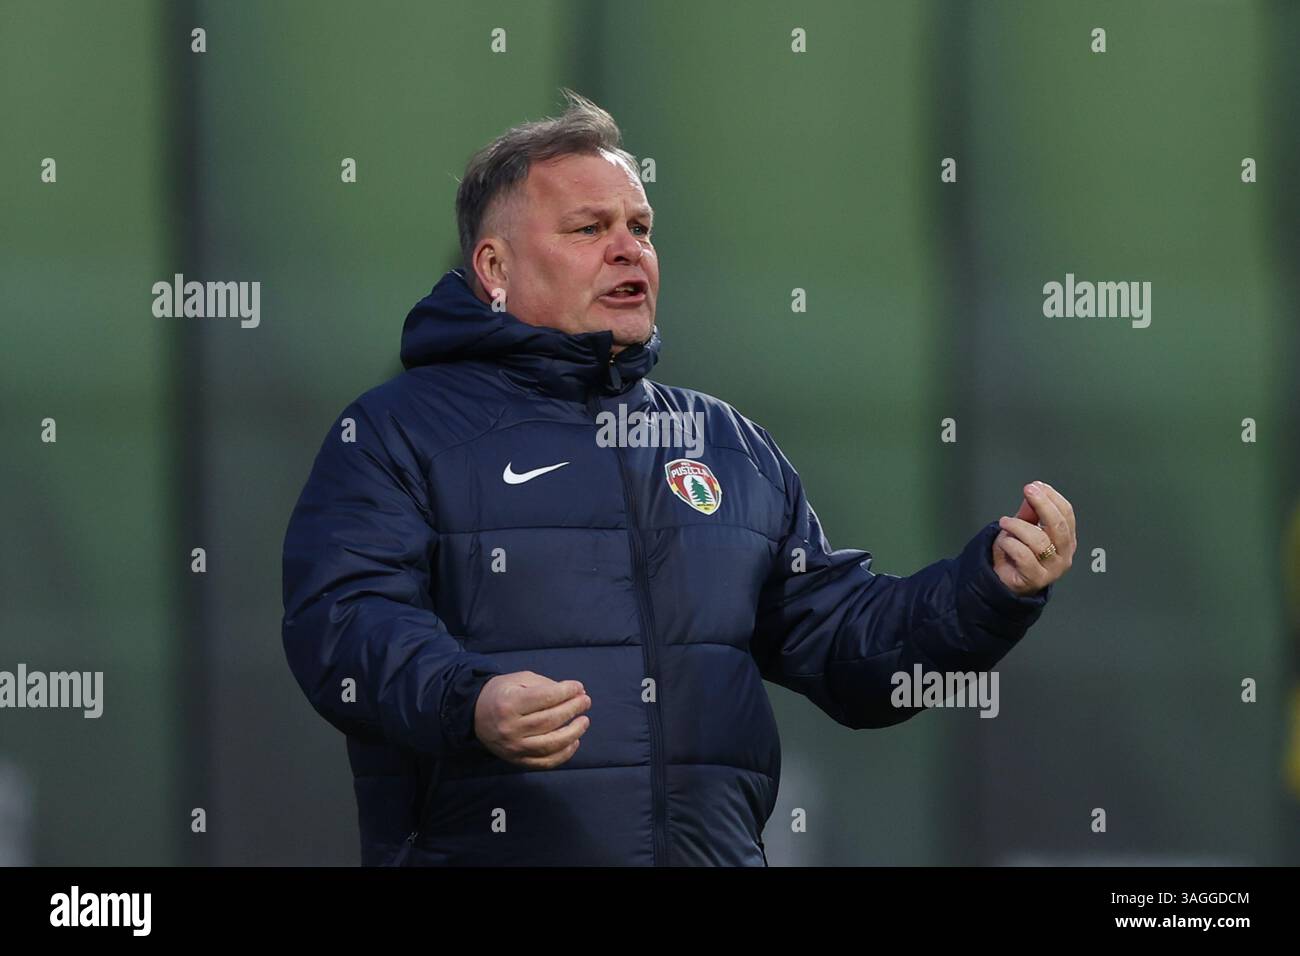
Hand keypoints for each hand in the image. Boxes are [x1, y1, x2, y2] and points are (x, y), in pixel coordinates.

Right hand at [473, 670, 591, 767]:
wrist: (475, 715)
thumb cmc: (502, 693)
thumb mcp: (520, 680)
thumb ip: (547, 685)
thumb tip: (576, 693)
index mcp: (509, 703)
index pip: (545, 698)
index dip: (566, 692)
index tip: (579, 687)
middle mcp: (510, 727)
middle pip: (549, 720)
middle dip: (572, 709)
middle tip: (585, 701)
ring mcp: (514, 747)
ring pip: (550, 744)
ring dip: (573, 733)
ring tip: (584, 721)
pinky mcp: (517, 761)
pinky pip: (545, 762)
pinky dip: (564, 754)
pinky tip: (574, 741)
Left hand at [991, 480, 1076, 595]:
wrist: (1006, 581)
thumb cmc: (1017, 554)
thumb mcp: (1024, 528)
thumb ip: (1030, 512)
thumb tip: (1034, 490)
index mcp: (1066, 538)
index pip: (1066, 514)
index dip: (1052, 497)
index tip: (1036, 486)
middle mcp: (1064, 554)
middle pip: (1058, 526)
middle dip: (1043, 505)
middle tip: (1028, 491)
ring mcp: (1052, 568)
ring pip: (1039, 541)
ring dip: (1018, 526)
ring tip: (1004, 522)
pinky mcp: (1036, 578)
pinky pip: (1024, 555)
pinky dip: (1011, 544)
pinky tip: (1004, 542)